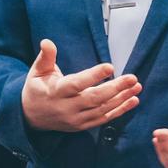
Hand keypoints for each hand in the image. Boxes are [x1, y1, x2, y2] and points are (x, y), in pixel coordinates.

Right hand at [20, 40, 140, 131]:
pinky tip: (132, 100)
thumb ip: (45, 57)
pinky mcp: (82, 125)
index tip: (110, 67)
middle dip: (115, 88)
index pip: (76, 84)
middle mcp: (67, 107)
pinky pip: (104, 119)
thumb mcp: (37, 71)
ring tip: (136, 87)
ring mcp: (76, 119)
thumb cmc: (37, 89)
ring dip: (122, 99)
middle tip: (132, 78)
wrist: (31, 117)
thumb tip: (47, 42)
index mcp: (56, 92)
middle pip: (94, 98)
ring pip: (102, 109)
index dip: (93, 76)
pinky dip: (120, 110)